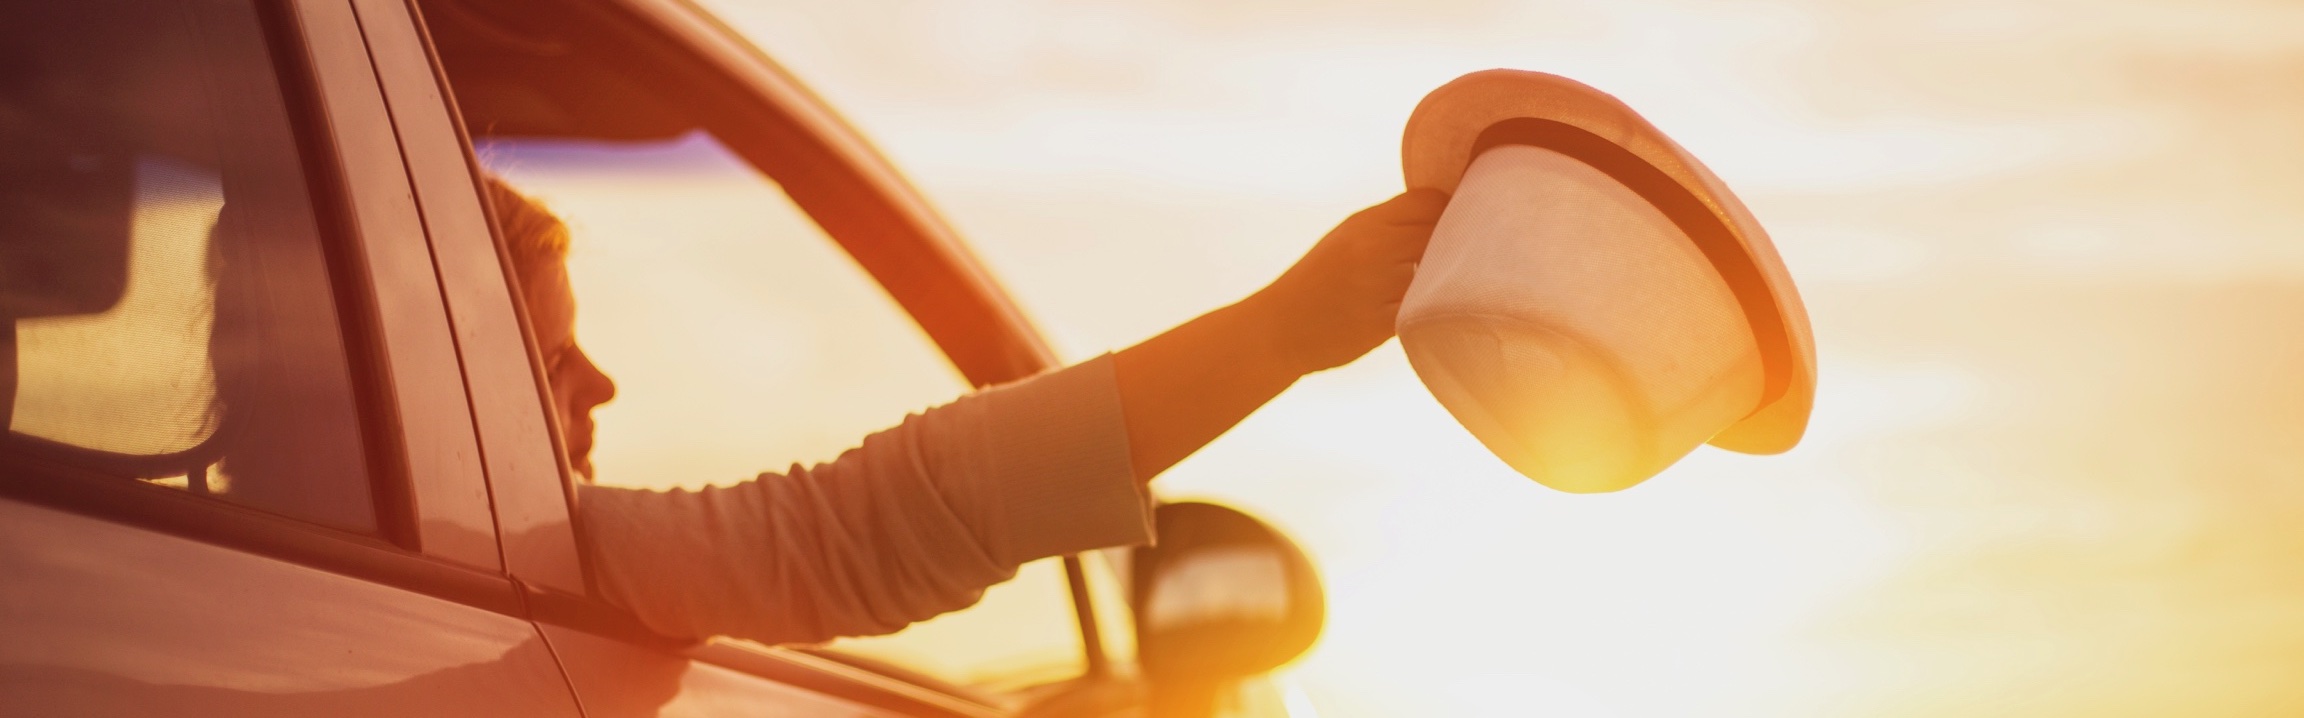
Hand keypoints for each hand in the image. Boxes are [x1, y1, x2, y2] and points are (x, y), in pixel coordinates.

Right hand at [1246, 189, 1449, 373]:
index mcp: (1364, 223)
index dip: (1445, 212)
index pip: (1430, 201)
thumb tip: (1445, 216)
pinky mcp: (1381, 323)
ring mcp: (1377, 286)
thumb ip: (1389, 225)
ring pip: (1438, 272)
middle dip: (1450, 244)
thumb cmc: (1318, 280)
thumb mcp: (1347, 237)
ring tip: (1426, 288)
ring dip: (1440, 279)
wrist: (1278, 327)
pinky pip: (1423, 309)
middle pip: (1441, 233)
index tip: (1446, 226)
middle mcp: (1372, 248)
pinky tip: (1413, 312)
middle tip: (1447, 259)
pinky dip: (1424, 310)